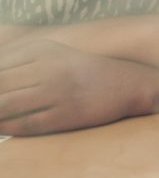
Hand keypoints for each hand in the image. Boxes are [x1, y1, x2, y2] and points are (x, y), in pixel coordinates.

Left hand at [0, 38, 158, 134]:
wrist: (126, 82)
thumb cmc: (82, 71)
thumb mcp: (52, 56)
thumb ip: (19, 64)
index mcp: (42, 49)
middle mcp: (49, 67)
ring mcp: (57, 91)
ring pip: (4, 105)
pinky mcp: (64, 114)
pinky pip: (23, 124)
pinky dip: (4, 127)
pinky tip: (0, 127)